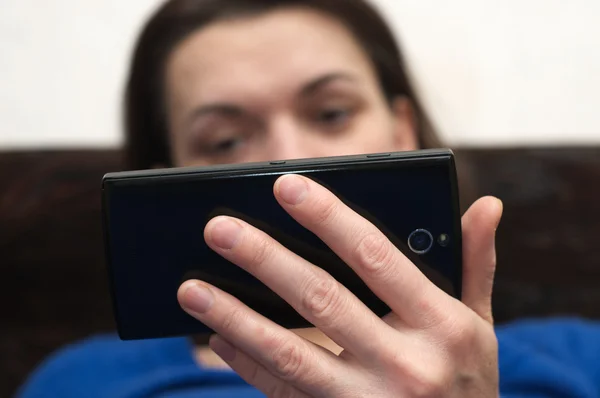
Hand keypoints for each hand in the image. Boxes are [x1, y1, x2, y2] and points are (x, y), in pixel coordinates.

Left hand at [178, 174, 502, 396]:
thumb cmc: (469, 382)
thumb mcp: (481, 326)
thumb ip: (476, 263)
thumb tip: (486, 204)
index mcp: (442, 324)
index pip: (376, 257)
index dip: (329, 217)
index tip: (285, 185)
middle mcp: (406, 363)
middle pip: (321, 298)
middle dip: (265, 259)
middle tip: (218, 227)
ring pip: (290, 352)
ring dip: (235, 317)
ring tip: (191, 288)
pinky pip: (283, 392)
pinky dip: (246, 363)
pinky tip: (216, 336)